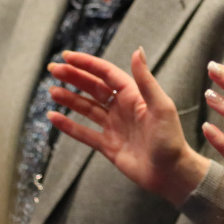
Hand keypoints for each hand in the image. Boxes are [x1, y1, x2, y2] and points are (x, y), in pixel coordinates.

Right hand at [48, 48, 210, 206]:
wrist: (171, 173)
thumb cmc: (171, 139)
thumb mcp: (160, 106)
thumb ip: (145, 80)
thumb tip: (138, 50)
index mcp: (134, 96)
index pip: (106, 74)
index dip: (87, 64)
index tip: (67, 56)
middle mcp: (122, 108)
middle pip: (93, 88)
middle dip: (74, 78)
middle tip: (53, 69)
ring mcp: (114, 127)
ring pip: (87, 108)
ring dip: (69, 99)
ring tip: (52, 91)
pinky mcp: (108, 146)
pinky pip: (84, 133)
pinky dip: (68, 125)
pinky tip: (54, 117)